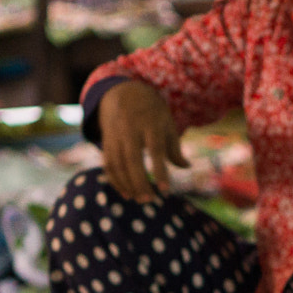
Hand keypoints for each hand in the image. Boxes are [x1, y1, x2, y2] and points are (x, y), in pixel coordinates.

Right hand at [98, 81, 185, 201]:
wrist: (123, 92)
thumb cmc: (151, 111)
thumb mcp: (166, 122)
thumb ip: (174, 146)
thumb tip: (187, 167)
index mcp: (150, 124)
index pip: (155, 150)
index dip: (160, 171)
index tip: (165, 191)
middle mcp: (130, 129)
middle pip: (132, 159)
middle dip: (140, 182)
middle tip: (150, 200)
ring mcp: (116, 135)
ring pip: (118, 163)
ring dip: (127, 184)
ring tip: (139, 199)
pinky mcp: (106, 141)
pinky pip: (108, 164)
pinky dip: (115, 180)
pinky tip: (125, 192)